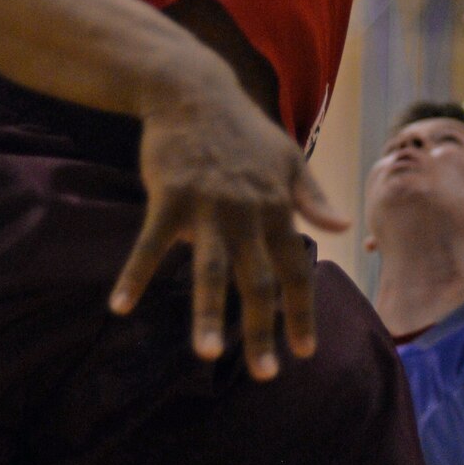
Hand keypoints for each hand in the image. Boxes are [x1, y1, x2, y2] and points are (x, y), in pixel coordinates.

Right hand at [110, 66, 348, 380]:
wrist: (193, 91)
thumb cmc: (242, 129)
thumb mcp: (287, 157)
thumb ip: (312, 196)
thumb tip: (344, 226)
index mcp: (277, 207)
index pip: (295, 268)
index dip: (301, 312)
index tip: (305, 352)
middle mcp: (247, 212)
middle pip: (258, 280)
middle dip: (263, 329)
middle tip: (267, 373)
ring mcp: (207, 206)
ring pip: (210, 270)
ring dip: (209, 313)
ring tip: (209, 355)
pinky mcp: (170, 196)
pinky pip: (150, 244)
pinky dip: (135, 274)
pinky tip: (120, 306)